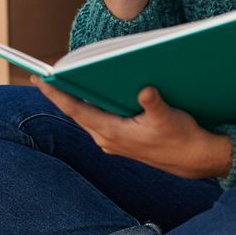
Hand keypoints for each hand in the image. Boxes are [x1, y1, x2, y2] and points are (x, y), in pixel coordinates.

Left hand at [32, 77, 231, 178]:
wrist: (195, 159)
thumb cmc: (181, 138)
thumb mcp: (168, 117)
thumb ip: (153, 103)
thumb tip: (144, 90)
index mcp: (113, 132)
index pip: (76, 110)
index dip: (56, 94)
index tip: (40, 79)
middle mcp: (107, 139)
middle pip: (76, 112)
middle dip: (61, 94)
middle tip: (45, 74)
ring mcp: (113, 141)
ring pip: (87, 117)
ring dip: (76, 100)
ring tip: (66, 80)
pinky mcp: (121, 140)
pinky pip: (98, 120)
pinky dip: (92, 107)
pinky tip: (94, 94)